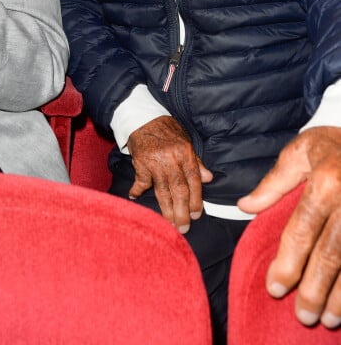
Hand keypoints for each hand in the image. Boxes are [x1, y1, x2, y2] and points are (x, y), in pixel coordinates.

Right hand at [127, 116, 212, 232]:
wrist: (144, 117)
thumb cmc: (167, 129)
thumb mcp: (186, 141)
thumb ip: (196, 161)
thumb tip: (209, 178)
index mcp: (185, 154)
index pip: (194, 182)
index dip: (196, 200)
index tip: (197, 215)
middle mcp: (171, 160)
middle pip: (178, 190)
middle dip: (182, 211)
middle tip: (184, 227)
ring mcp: (154, 163)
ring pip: (162, 191)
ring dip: (166, 209)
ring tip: (170, 224)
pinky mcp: (140, 163)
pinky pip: (140, 181)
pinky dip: (137, 190)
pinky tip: (136, 198)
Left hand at [238, 126, 340, 327]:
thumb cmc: (334, 144)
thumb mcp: (300, 152)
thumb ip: (274, 183)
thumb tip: (245, 207)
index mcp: (325, 182)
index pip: (301, 231)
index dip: (287, 264)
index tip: (275, 289)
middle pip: (331, 254)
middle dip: (315, 289)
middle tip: (302, 316)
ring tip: (329, 319)